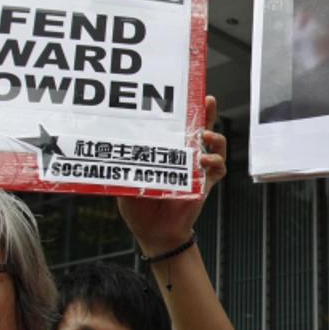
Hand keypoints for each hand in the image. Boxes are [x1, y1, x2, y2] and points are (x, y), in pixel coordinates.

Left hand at [118, 95, 226, 254]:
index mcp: (166, 152)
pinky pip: (218, 169)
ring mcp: (197, 170)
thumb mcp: (125, 185)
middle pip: (200, 128)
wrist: (154, 234)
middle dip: (206, 112)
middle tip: (207, 100)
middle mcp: (184, 157)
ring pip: (215, 145)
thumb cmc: (139, 209)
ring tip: (205, 136)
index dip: (183, 110)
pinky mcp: (205, 185)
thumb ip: (122, 169)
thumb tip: (110, 154)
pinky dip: (216, 162)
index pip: (176, 126)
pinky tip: (206, 161)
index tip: (185, 95)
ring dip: (214, 138)